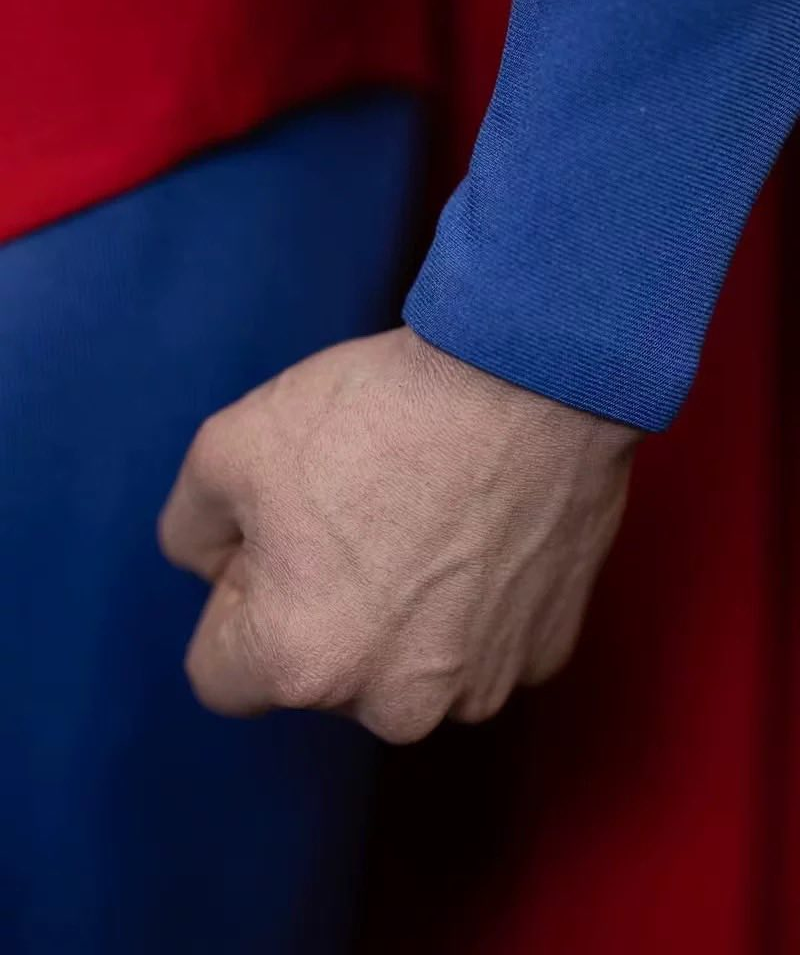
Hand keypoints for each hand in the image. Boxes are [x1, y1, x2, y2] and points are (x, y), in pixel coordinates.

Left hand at [159, 327, 639, 742]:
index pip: (221, 674)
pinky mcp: (543, 658)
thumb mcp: (225, 447)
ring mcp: (480, 689)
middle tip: (358, 513)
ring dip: (399, 618)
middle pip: (318, 676)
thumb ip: (189, 532)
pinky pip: (475, 648)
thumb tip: (218, 570)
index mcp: (301, 663)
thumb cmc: (376, 412)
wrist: (530, 378)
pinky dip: (469, 607)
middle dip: (318, 612)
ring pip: (401, 669)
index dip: (236, 597)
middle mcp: (394, 708)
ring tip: (426, 518)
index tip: (284, 536)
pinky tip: (479, 532)